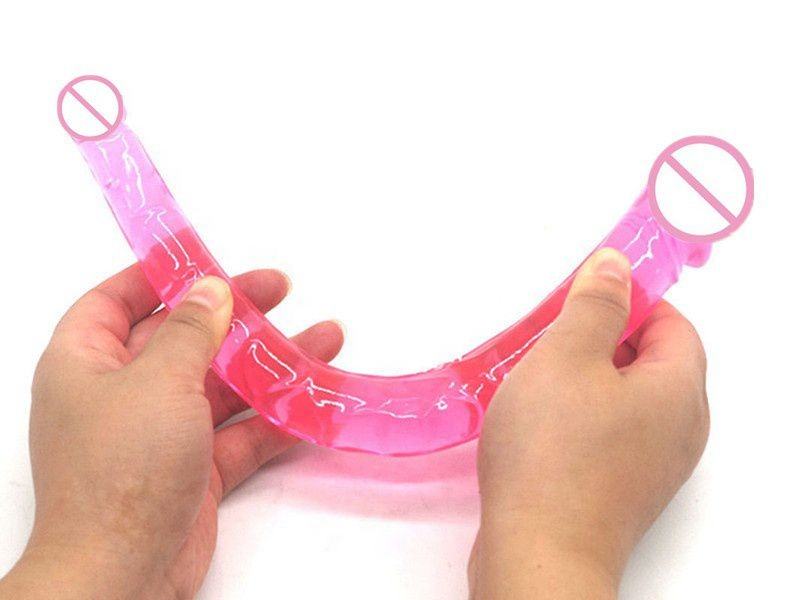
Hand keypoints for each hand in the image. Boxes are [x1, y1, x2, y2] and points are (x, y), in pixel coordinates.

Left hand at [0, 266, 342, 599]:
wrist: (121, 574)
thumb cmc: (121, 468)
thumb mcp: (157, 382)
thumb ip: (190, 330)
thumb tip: (209, 289)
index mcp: (86, 363)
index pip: (115, 301)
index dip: (158, 275)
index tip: (204, 256)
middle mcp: (122, 393)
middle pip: (183, 338)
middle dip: (234, 314)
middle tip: (281, 290)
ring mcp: (162, 432)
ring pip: (221, 385)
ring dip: (270, 364)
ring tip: (324, 338)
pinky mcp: (197, 469)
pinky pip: (241, 432)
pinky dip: (276, 417)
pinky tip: (315, 397)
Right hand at [471, 248, 709, 598]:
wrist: (537, 552)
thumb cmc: (553, 453)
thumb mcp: (567, 357)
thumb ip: (596, 305)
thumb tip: (617, 265)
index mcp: (678, 390)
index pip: (673, 324)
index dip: (632, 299)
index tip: (584, 292)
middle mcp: (677, 430)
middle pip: (649, 361)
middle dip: (600, 337)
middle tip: (552, 331)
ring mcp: (650, 465)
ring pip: (623, 398)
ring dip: (583, 377)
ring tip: (535, 373)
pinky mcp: (618, 489)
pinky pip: (607, 432)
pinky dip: (577, 414)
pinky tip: (536, 418)